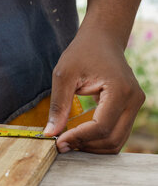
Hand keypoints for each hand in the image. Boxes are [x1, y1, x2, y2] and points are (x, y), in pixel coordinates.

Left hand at [44, 26, 144, 153]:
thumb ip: (58, 105)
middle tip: (61, 145)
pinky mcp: (130, 108)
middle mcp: (133, 100)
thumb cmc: (82, 52)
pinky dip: (98, 139)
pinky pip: (117, 133)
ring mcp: (135, 105)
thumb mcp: (64, 75)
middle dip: (86, 146)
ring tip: (68, 140)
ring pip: (117, 140)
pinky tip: (78, 134)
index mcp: (120, 90)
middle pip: (113, 139)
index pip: (102, 126)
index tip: (57, 142)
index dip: (79, 138)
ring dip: (92, 146)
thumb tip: (50, 133)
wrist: (101, 39)